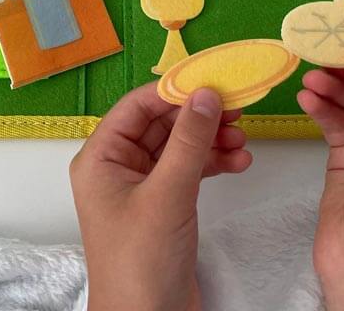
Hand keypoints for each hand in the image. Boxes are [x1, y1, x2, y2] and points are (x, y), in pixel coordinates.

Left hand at [70, 82, 250, 310]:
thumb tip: (205, 94)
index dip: (174, 91)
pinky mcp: (163, 206)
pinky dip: (213, 163)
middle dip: (199, 117)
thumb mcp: (167, 195)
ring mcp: (141, 188)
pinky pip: (188, 170)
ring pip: (178, 147)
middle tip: (237, 109)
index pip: (137, 107)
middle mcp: (117, 168)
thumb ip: (188, 141)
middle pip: (161, 124)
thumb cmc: (140, 263)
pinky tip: (239, 162)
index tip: (213, 80)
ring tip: (243, 142)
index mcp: (100, 158)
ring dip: (210, 140)